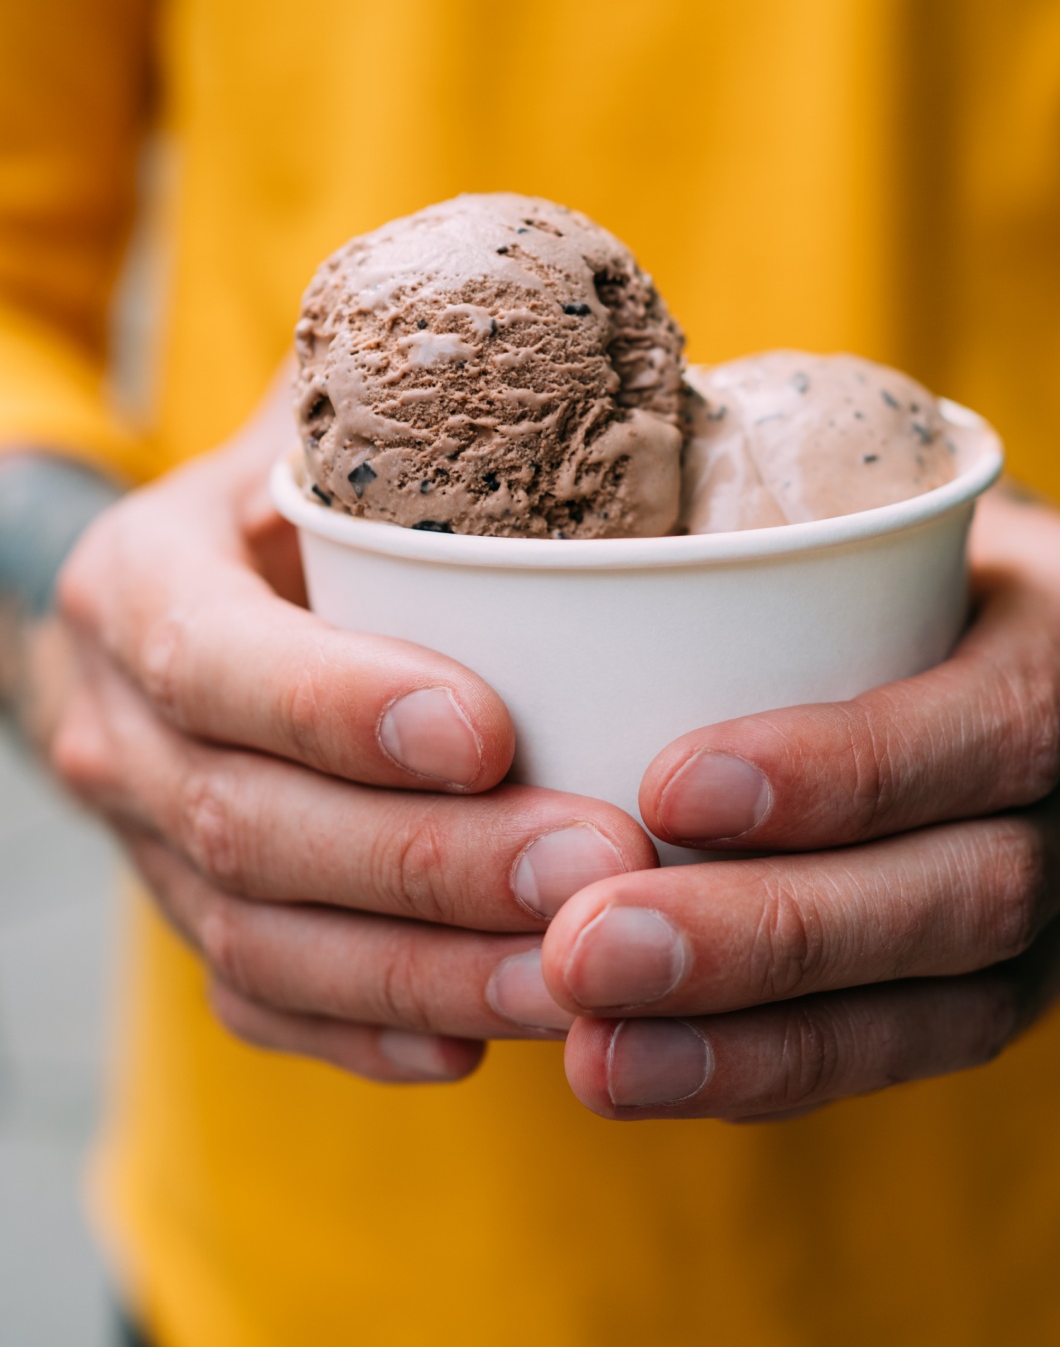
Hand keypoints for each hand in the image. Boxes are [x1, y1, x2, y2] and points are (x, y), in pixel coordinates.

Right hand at [39, 408, 655, 1082]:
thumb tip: (599, 359)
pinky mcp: (197, 920)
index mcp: (143, 582)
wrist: (188, 613)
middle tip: (594, 862)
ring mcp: (146, 843)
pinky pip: (265, 1003)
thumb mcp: (325, 427)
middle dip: (425, 859)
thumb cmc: (296, 505)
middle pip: (248, 822)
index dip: (338, 704)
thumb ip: (415, 404)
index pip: (215, 656)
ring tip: (575, 976)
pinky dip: (369, 1034)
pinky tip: (481, 1042)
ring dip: (424, 970)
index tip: (491, 731)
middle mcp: (119, 724)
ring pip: (263, 938)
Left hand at [540, 492, 1059, 1120]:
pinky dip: (776, 1073)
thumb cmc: (964, 575)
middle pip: (959, 895)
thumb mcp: (921, 511)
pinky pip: (911, 1053)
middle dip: (765, 935)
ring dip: (755, 1041)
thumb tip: (584, 506)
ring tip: (596, 1053)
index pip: (985, 724)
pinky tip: (648, 1073)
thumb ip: (799, 520)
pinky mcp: (1014, 989)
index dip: (838, 770)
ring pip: (936, 1007)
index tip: (665, 787)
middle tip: (583, 948)